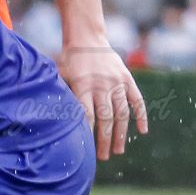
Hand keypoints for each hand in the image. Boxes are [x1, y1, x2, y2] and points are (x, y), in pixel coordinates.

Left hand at [58, 44, 146, 159]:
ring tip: (118, 150)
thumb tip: (52, 121)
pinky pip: (137, 100)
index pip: (87, 115)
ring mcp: (116, 83)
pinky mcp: (127, 79)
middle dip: (104, 140)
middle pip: (105, 118)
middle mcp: (101, 86)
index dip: (88, 133)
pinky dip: (142, 115)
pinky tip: (142, 131)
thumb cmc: (68, 61)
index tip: (86, 149)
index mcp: (83, 86)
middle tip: (102, 157)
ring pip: (122, 113)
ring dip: (121, 134)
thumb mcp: (59, 76)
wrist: (87, 38)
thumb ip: (61, 96)